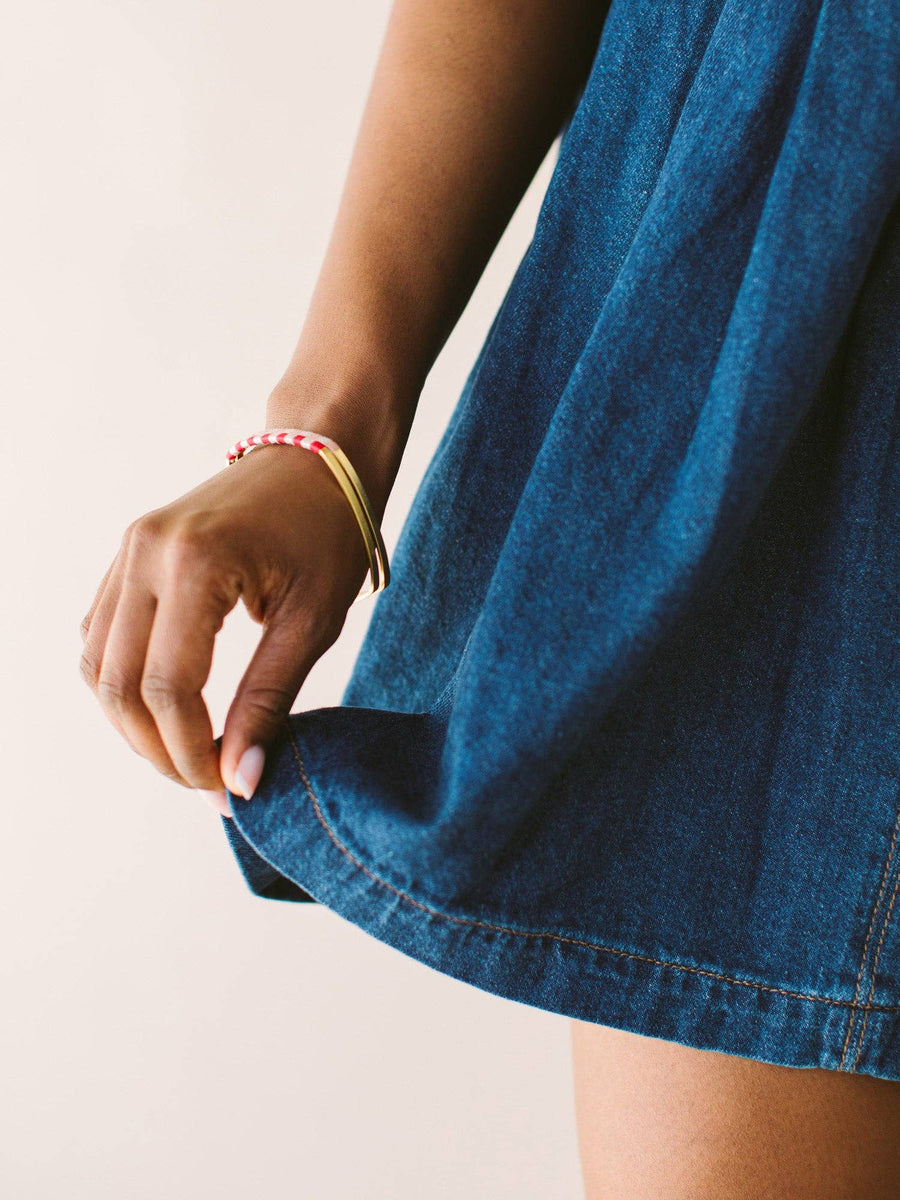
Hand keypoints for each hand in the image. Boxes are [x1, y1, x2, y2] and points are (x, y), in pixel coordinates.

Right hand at [78, 443, 371, 816]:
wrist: (319, 455)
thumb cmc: (328, 531)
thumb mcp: (311, 622)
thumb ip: (269, 702)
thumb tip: (240, 781)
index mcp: (195, 563)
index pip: (169, 689)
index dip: (191, 753)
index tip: (225, 791)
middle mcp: (146, 552)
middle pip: (119, 685)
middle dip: (157, 748)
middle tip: (204, 782)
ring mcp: (130, 549)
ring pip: (98, 664)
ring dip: (133, 721)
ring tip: (186, 751)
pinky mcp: (130, 553)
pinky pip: (102, 633)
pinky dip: (125, 680)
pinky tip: (167, 706)